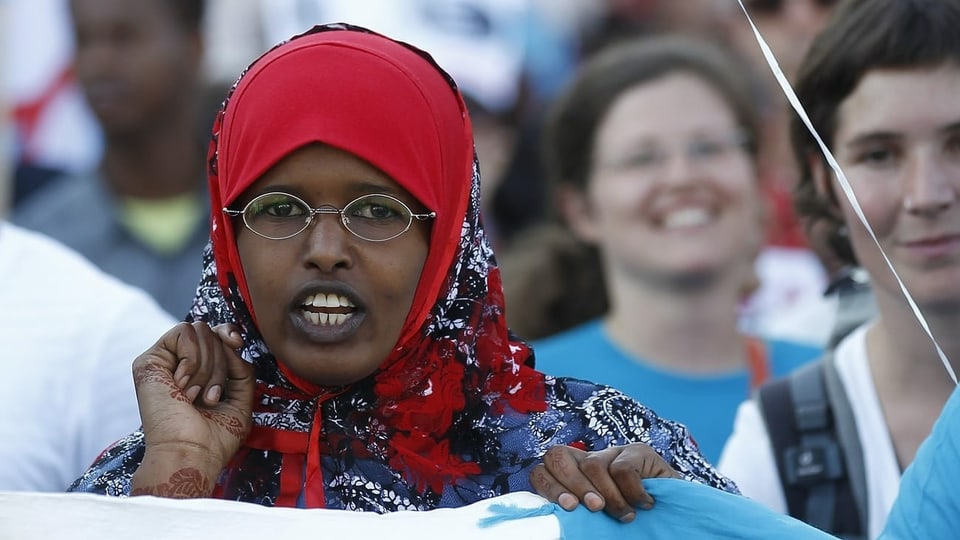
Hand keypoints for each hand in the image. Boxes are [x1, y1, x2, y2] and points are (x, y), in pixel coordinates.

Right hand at [130, 322, 254, 496]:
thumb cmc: (214, 438)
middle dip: (220, 364)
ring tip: (196, 396)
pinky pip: (183, 332)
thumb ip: (241, 370)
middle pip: (211, 333)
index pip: (215, 333)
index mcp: (198, 373)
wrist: (190, 453)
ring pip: (199, 330)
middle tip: (210, 397)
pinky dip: (192, 359)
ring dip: (207, 367)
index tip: (237, 343)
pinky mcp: (149, 361)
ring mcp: (163, 362)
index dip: (228, 331)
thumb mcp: (240, 401)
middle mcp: (179, 365)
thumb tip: (231, 343)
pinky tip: (182, 386)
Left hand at [530, 443, 680, 522]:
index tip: (568, 508)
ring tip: (625, 516)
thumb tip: (561, 523)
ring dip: (608, 496)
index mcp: (573, 476)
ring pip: (592, 465)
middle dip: (573, 486)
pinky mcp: (639, 451)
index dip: (549, 486)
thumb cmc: (634, 523)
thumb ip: (579, 516)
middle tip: (594, 509)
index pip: (542, 469)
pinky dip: (632, 492)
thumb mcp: (600, 521)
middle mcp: (589, 460)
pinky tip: (644, 504)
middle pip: (557, 456)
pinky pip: (623, 468)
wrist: (678, 516)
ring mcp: (613, 452)